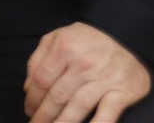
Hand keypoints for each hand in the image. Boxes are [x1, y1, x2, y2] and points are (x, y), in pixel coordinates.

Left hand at [24, 23, 151, 122]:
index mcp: (64, 48)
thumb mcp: (56, 38)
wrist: (126, 38)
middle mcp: (84, 63)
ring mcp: (104, 78)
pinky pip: (107, 113)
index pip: (41, 80)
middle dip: (44, 115)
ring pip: (78, 106)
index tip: (29, 109)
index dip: (32, 98)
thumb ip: (37, 60)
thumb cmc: (85, 41)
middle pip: (57, 96)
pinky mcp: (123, 91)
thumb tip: (27, 88)